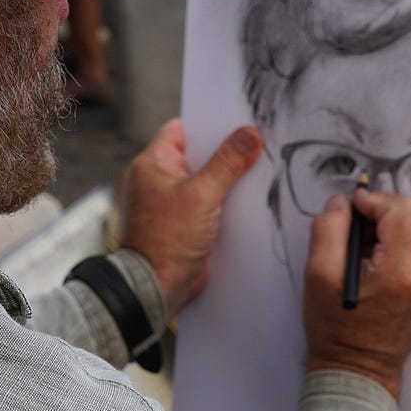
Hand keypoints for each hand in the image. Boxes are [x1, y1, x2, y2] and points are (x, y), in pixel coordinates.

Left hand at [119, 119, 262, 316]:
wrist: (158, 287)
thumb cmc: (168, 240)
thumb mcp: (202, 194)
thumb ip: (228, 162)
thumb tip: (249, 135)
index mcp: (153, 164)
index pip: (182, 130)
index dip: (210, 126)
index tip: (239, 123)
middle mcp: (160, 180)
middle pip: (199, 155)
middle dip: (226, 153)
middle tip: (256, 146)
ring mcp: (173, 203)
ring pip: (207, 180)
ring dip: (229, 180)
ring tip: (258, 172)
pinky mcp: (186, 223)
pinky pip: (210, 203)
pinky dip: (226, 202)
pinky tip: (249, 201)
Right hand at [302, 189, 410, 400]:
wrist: (358, 371)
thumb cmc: (336, 331)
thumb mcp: (318, 276)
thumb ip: (328, 229)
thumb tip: (343, 203)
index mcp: (402, 272)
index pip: (399, 210)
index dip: (372, 200)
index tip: (350, 208)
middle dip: (383, 210)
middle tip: (355, 227)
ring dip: (391, 226)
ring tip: (363, 248)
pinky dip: (399, 243)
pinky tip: (376, 261)